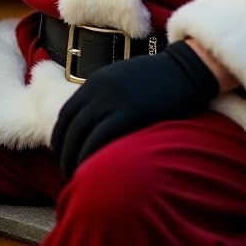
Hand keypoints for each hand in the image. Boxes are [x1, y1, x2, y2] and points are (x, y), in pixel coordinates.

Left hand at [51, 40, 219, 176]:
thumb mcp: (123, 81)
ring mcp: (111, 100)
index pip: (66, 114)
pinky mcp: (127, 113)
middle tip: (67, 170)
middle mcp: (98, 90)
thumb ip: (105, 98)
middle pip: (70, 127)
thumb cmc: (158, 80)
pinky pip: (99, 139)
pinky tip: (92, 171)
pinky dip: (89, 157)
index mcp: (95, 82)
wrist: (184, 69)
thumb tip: (95, 122)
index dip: (60, 137)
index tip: (63, 153)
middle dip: (64, 152)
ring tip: (77, 176)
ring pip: (80, 135)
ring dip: (73, 158)